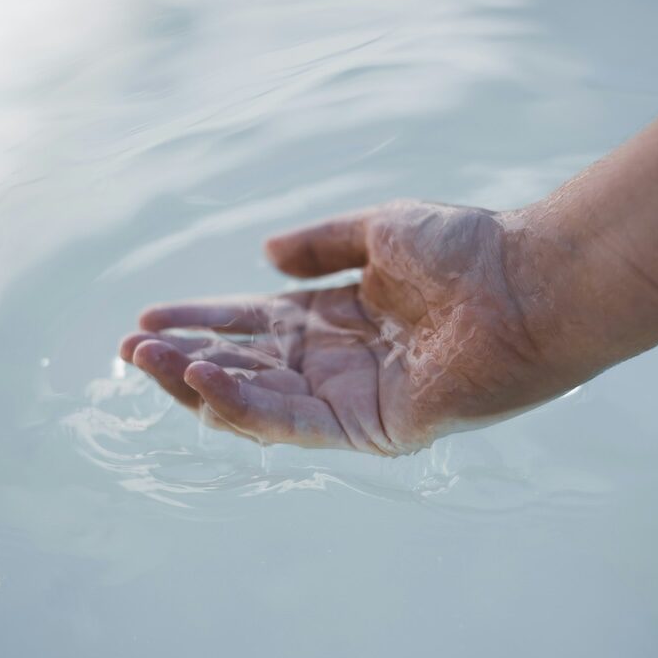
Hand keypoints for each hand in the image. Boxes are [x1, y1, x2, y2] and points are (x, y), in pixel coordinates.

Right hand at [120, 200, 587, 454]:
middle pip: (247, 367)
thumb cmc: (468, 251)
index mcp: (338, 319)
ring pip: (259, 400)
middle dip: (184, 358)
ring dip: (198, 382)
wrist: (528, 285)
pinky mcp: (372, 427)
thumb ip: (322, 245)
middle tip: (129, 345)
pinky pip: (295, 422)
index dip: (202, 320)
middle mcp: (340, 364)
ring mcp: (353, 399)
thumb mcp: (380, 230)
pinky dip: (245, 405)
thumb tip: (264, 253)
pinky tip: (201, 381)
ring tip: (146, 358)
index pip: (254, 326)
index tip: (147, 314)